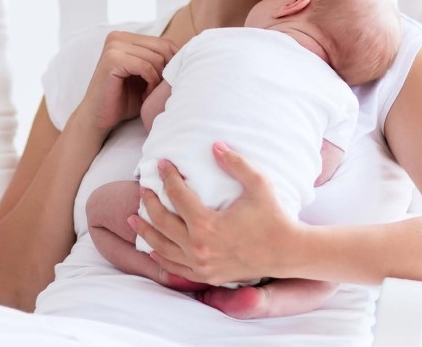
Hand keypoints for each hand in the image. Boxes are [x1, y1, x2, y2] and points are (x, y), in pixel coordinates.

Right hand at [76, 31, 177, 134]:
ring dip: (158, 80)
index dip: (172, 64)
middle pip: (162, 48)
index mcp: (125, 37)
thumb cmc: (123, 100)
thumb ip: (160, 62)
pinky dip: (150, 82)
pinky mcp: (112, 59)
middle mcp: (117, 37)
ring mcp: (113, 46)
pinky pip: (145, 66)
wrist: (98, 118)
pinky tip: (145, 95)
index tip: (166, 83)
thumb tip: (190, 51)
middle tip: (158, 91)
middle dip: (166, 71)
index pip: (164, 42)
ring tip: (149, 94)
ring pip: (155, 58)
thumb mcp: (146, 76)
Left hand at [130, 142, 302, 285]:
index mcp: (207, 224)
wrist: (288, 252)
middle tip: (143, 189)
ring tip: (133, 218)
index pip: (177, 195)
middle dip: (149, 202)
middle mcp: (199, 247)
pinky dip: (160, 258)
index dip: (167, 177)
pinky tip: (152, 249)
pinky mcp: (206, 276)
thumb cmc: (274, 216)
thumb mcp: (258, 185)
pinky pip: (175, 268)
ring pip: (162, 247)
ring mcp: (201, 265)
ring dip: (145, 231)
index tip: (161, 164)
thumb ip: (236, 163)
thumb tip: (215, 144)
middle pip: (162, 221)